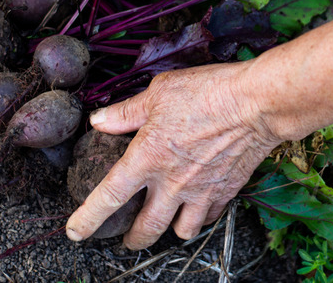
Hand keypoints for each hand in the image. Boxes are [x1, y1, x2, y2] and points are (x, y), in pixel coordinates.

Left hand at [65, 61, 281, 248]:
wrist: (257, 104)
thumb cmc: (208, 93)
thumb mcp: (159, 92)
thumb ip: (127, 112)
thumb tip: (100, 121)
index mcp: (146, 158)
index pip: (108, 197)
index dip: (88, 219)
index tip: (75, 231)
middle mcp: (171, 184)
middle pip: (145, 230)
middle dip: (132, 240)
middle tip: (127, 239)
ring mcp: (200, 192)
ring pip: (179, 232)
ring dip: (168, 231)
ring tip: (165, 222)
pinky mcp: (225, 193)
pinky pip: (208, 217)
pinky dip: (199, 216)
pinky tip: (197, 205)